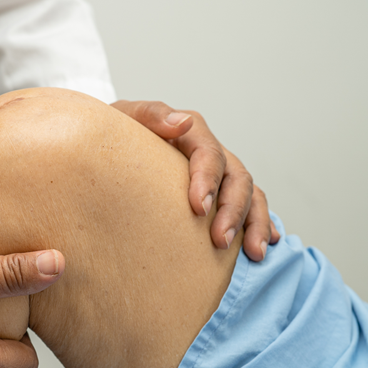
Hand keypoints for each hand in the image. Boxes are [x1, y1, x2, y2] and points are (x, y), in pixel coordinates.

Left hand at [110, 100, 278, 259]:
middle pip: (236, 177)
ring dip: (253, 223)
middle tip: (219, 241)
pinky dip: (259, 225)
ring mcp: (218, 174)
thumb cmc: (114, 136)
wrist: (108, 150)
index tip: (199, 208)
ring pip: (249, 194)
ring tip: (253, 253)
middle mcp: (210, 152)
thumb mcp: (124, 117)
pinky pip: (250, 206)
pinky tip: (258, 248)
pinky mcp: (220, 194)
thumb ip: (150, 114)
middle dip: (233, 210)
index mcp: (189, 132)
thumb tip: (181, 122)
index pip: (208, 153)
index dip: (208, 179)